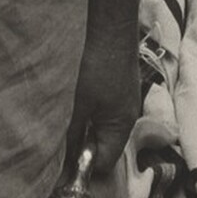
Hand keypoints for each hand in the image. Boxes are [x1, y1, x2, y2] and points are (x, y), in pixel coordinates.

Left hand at [67, 22, 140, 174]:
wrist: (114, 34)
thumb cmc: (99, 69)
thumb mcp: (82, 104)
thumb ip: (76, 132)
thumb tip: (69, 156)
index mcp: (122, 127)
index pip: (105, 162)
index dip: (86, 163)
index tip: (67, 158)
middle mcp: (129, 120)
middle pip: (108, 148)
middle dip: (88, 147)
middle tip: (68, 137)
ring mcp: (128, 106)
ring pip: (109, 131)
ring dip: (92, 130)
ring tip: (75, 119)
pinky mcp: (125, 94)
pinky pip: (112, 116)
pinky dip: (98, 117)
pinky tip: (85, 104)